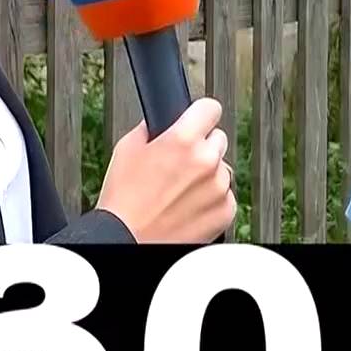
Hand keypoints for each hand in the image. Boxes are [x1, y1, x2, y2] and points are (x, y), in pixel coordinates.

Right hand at [94, 98, 234, 242]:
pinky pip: (226, 196)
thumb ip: (152, 129)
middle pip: (218, 139)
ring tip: (180, 191)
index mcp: (183, 140)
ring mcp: (219, 188)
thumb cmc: (124, 202)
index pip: (211, 108)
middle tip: (179, 165)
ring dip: (208, 175)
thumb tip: (162, 123)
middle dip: (201, 148)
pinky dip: (212, 200)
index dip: (200, 114)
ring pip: (222, 169)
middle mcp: (206, 161)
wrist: (127, 242)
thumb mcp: (127, 149)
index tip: (197, 121)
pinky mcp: (225, 212)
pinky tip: (188, 207)